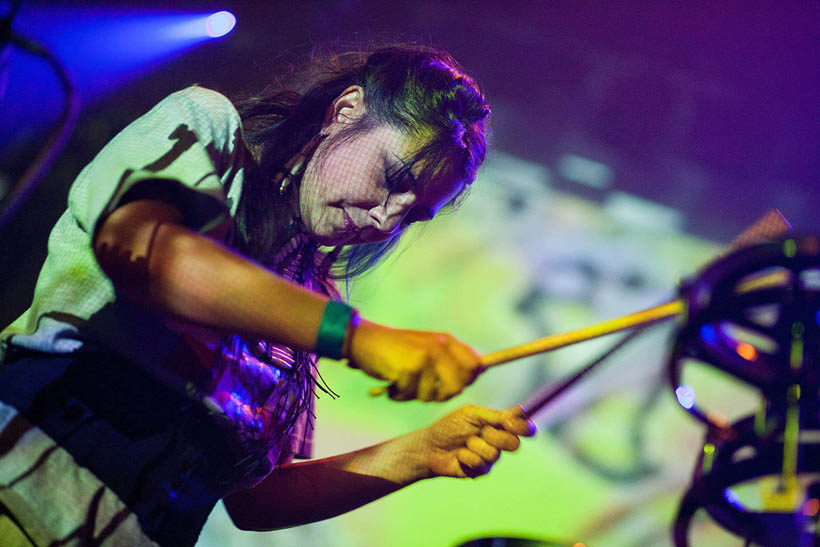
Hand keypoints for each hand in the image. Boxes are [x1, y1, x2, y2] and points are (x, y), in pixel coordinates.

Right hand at [346, 319, 483, 400]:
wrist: (365, 340)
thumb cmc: (396, 349)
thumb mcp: (427, 346)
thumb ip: (450, 358)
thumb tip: (478, 371)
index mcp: (446, 341)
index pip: (475, 364)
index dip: (469, 378)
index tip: (456, 384)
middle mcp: (439, 348)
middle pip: (458, 386)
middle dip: (442, 395)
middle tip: (428, 391)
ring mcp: (424, 359)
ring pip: (432, 396)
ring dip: (415, 395)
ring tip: (404, 382)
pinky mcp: (408, 370)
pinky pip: (411, 396)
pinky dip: (399, 394)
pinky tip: (392, 383)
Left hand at [420, 405, 535, 478]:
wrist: (430, 447)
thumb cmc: (449, 427)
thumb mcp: (471, 415)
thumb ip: (496, 415)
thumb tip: (522, 411)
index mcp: (498, 425)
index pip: (522, 428)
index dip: (523, 427)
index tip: (512, 424)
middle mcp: (498, 441)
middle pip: (514, 444)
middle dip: (496, 437)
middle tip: (481, 432)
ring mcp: (491, 457)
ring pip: (495, 454)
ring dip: (476, 446)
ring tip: (464, 443)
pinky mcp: (482, 471)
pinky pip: (481, 464)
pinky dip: (467, 456)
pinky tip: (459, 456)